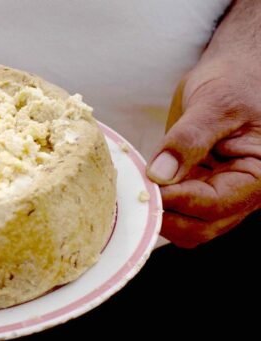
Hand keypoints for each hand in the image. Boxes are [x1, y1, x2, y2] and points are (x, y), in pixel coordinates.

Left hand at [147, 59, 260, 247]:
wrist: (238, 72)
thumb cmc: (237, 81)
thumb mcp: (215, 103)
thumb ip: (189, 139)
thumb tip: (159, 174)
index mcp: (259, 176)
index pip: (214, 205)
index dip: (177, 200)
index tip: (146, 185)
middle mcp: (243, 194)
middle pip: (199, 228)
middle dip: (164, 215)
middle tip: (132, 192)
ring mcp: (220, 195)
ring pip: (185, 227)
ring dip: (157, 214)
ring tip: (132, 190)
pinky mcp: (199, 189)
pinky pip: (176, 211)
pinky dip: (155, 204)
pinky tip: (136, 187)